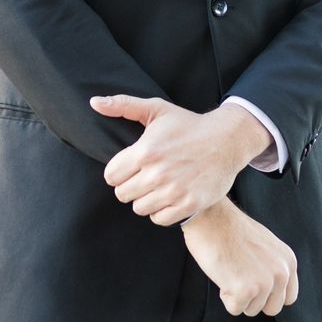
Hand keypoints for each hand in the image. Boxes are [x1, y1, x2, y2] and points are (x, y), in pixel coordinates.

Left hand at [91, 97, 269, 225]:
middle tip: (144, 176)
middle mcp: (158, 173)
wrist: (227, 140)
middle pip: (122, 194)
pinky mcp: (189, 204)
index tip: (131, 166)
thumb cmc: (188, 125)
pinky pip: (159, 219)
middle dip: (130, 185)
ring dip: (145, 198)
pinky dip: (161, 211)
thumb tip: (94, 103)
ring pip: (139, 208)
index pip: (111, 176)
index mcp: (146, 151)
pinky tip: (168, 197)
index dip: (118, 171)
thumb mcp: (156, 109)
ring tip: (157, 186)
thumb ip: (123, 105)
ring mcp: (174, 191)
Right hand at [180, 200, 298, 316]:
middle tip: (239, 278)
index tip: (255, 285)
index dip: (270, 295)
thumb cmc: (231, 229)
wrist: (211, 217)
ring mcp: (264, 283)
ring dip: (237, 295)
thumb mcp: (265, 245)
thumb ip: (273, 266)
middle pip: (272, 308)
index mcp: (288, 261)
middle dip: (254, 300)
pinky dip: (225, 296)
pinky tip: (223, 274)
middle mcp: (281, 273)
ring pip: (252, 310)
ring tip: (230, 270)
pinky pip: (234, 309)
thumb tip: (271, 288)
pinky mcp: (245, 291)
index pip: (288, 297)